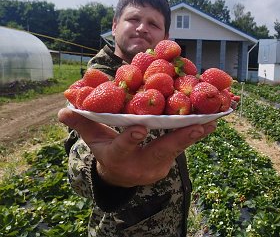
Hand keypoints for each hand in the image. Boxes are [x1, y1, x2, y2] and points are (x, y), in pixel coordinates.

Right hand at [58, 108, 215, 186]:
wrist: (124, 173)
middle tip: (197, 125)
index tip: (140, 127)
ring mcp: (159, 163)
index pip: (123, 148)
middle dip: (179, 139)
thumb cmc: (108, 152)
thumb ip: (82, 124)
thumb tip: (62, 111)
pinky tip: (212, 119)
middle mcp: (142, 163)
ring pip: (179, 148)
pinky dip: (198, 131)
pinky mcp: (170, 159)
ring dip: (196, 134)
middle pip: (162, 151)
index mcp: (120, 156)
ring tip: (213, 119)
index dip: (130, 139)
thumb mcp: (94, 140)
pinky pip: (186, 144)